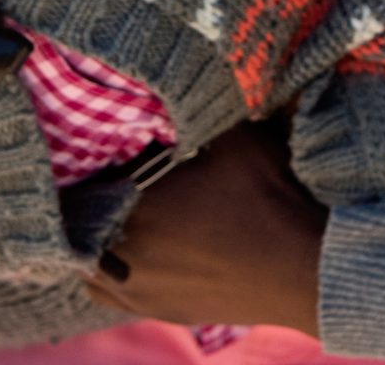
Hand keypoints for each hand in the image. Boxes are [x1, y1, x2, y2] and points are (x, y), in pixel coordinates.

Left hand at [82, 120, 325, 335]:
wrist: (306, 268)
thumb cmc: (269, 199)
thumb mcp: (235, 138)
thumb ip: (197, 110)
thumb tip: (178, 76)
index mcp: (135, 208)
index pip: (79, 184)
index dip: (81, 162)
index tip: (88, 145)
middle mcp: (125, 256)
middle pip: (78, 223)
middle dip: (85, 198)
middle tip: (95, 173)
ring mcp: (139, 291)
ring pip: (87, 262)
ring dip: (90, 236)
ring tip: (106, 211)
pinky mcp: (159, 309)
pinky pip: (107, 292)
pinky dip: (105, 271)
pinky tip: (120, 250)